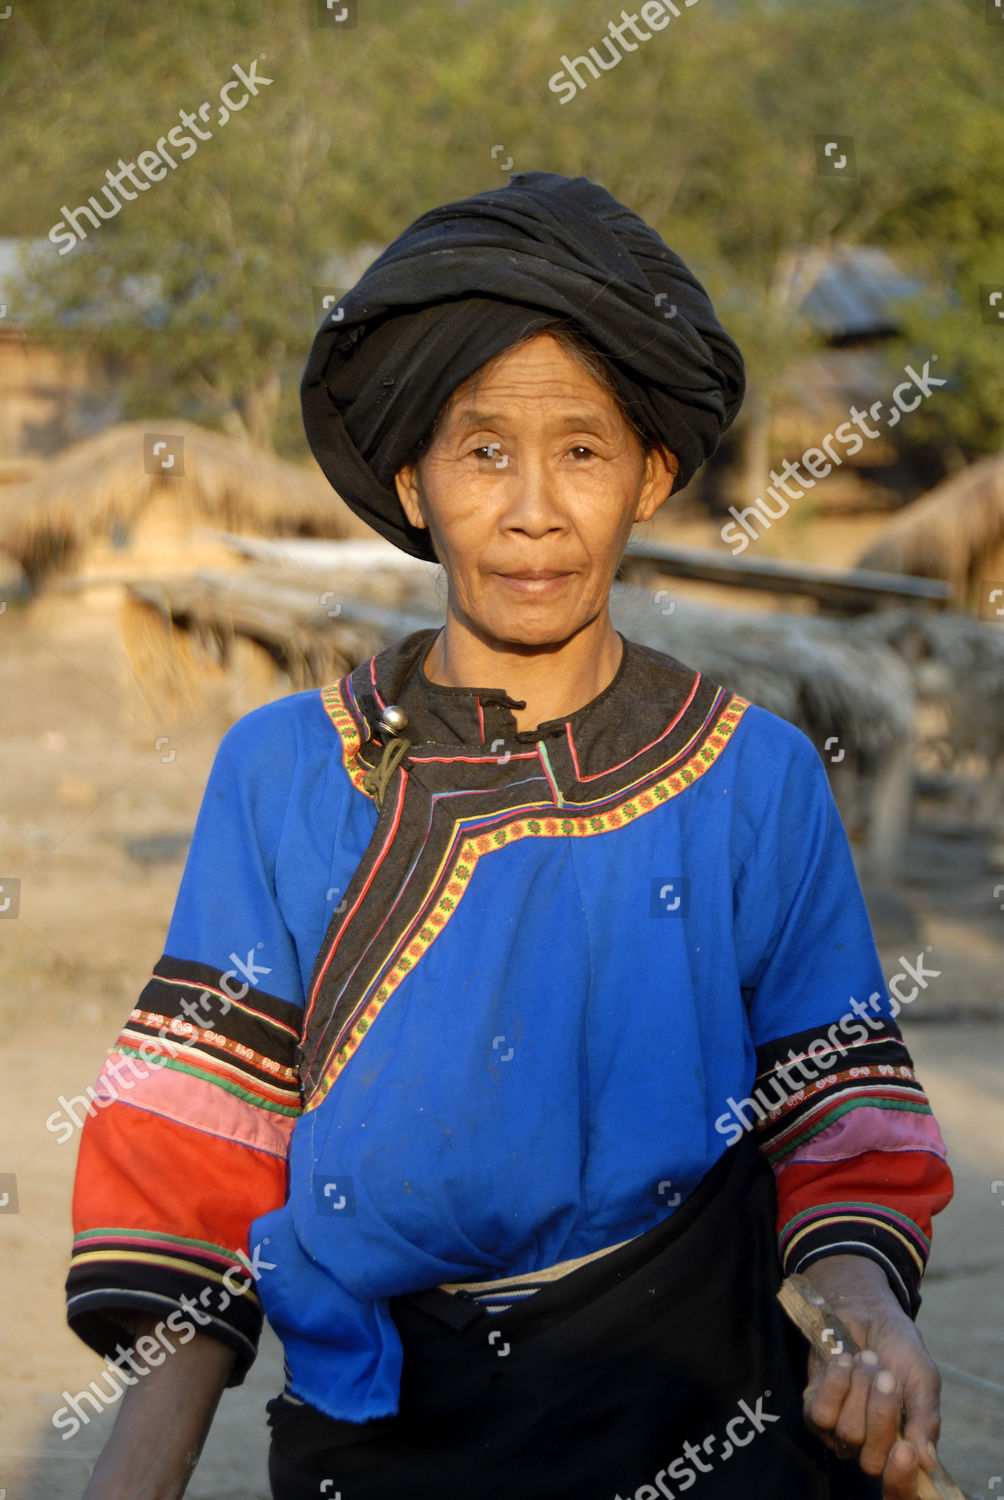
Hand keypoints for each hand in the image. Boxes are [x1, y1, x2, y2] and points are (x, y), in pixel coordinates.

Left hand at [799, 1254, 940, 1499]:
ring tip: (866, 1361)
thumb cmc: (899, 1349)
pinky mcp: (813, 1408)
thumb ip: (925, 1419)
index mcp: (902, 1446)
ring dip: (858, 1390)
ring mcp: (839, 1430)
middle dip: (881, 1412)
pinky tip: (843, 1362)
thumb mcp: (923, 1381)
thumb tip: (927, 1462)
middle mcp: (869, 1446)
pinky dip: (835, 1384)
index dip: (901, 1476)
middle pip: (871, 1459)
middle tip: (886, 1375)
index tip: (907, 1450)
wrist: (868, 1312)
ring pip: (847, 1433)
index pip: (898, 1485)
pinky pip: (819, 1414)